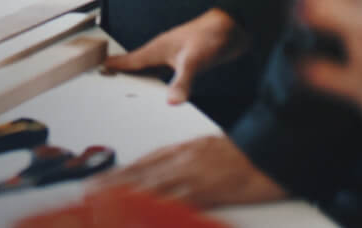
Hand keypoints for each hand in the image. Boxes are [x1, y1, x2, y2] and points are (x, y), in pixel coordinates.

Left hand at [90, 135, 285, 207]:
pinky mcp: (206, 190)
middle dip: (114, 183)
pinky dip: (157, 205)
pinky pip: (175, 200)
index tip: (101, 180)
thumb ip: (185, 164)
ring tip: (102, 200)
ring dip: (125, 193)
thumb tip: (166, 176)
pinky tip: (141, 210)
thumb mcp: (208, 152)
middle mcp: (182, 160)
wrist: (271, 153)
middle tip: (90, 190)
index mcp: (183, 150)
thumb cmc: (243, 154)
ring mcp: (192, 175)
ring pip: (151, 185)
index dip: (121, 172)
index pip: (144, 162)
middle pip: (140, 172)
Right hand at [103, 8, 244, 104]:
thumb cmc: (210, 36)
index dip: (113, 66)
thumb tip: (172, 103)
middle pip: (136, 66)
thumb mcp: (193, 61)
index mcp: (156, 49)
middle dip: (122, 74)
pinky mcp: (185, 61)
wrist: (233, 27)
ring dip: (140, 79)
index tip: (96, 70)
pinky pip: (164, 74)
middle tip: (106, 84)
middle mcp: (161, 52)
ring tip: (128, 91)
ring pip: (150, 70)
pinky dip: (158, 83)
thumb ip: (182, 82)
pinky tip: (160, 91)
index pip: (128, 60)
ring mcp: (173, 56)